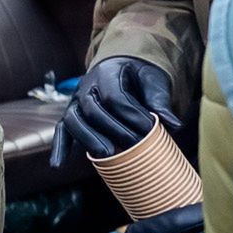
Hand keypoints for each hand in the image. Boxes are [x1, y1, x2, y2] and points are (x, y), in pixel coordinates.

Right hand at [51, 57, 181, 165]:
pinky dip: (59, 148)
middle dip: (113, 129)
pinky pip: (61, 131)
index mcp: (107, 72)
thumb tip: (173, 125)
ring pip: (73, 120)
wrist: (122, 68)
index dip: (132, 115)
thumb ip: (160, 101)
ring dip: (88, 139)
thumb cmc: (139, 76)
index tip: (150, 130)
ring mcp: (75, 101)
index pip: (115, 96)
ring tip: (105, 154)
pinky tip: (58, 164)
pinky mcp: (71, 115)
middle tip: (134, 145)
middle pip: (93, 109)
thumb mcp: (153, 81)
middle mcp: (86, 86)